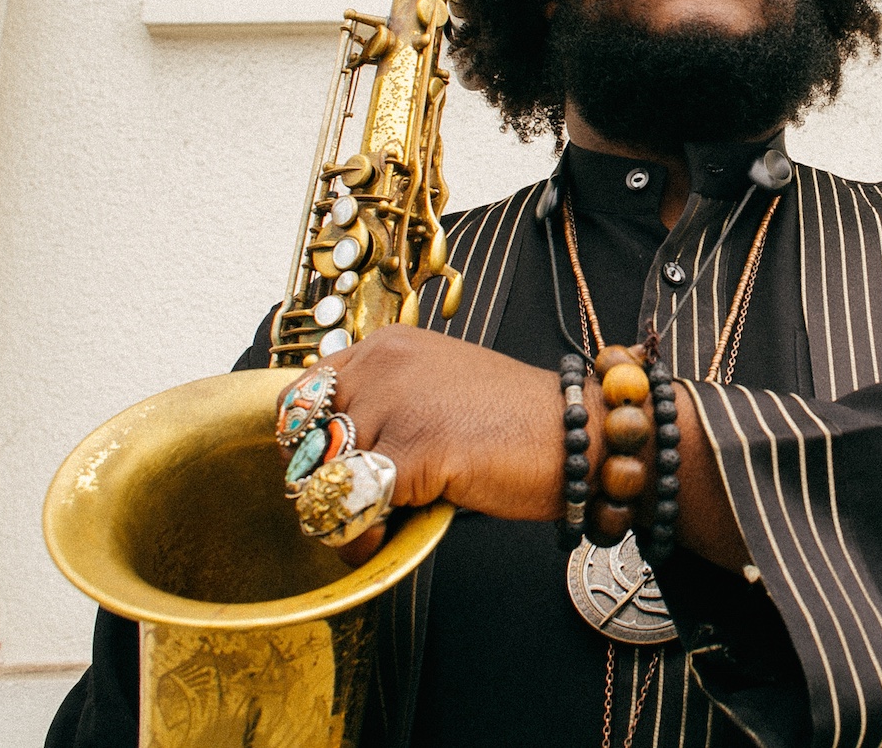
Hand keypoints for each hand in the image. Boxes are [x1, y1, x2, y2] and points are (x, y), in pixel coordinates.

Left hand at [278, 325, 749, 570]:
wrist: (582, 435)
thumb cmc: (516, 423)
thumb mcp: (438, 390)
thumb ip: (385, 406)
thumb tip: (322, 460)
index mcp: (388, 345)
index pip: (299, 397)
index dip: (305, 445)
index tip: (328, 472)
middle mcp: (385, 364)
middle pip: (302, 442)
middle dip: (318, 484)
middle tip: (353, 508)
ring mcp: (399, 402)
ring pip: (322, 478)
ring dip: (339, 513)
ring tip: (378, 523)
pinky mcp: (416, 447)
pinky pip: (355, 507)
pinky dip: (364, 535)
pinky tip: (391, 535)